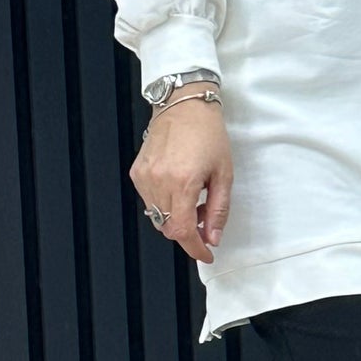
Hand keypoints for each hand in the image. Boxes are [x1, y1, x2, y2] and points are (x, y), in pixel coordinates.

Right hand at [130, 98, 232, 266]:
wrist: (184, 105)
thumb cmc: (208, 134)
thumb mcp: (224, 173)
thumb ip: (219, 209)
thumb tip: (213, 237)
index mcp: (183, 183)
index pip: (184, 231)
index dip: (195, 248)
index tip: (205, 254)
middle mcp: (159, 182)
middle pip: (170, 227)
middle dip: (190, 232)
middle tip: (206, 218)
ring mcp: (144, 177)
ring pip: (158, 216)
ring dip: (177, 217)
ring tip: (193, 198)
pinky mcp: (137, 172)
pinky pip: (149, 200)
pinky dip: (164, 203)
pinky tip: (177, 187)